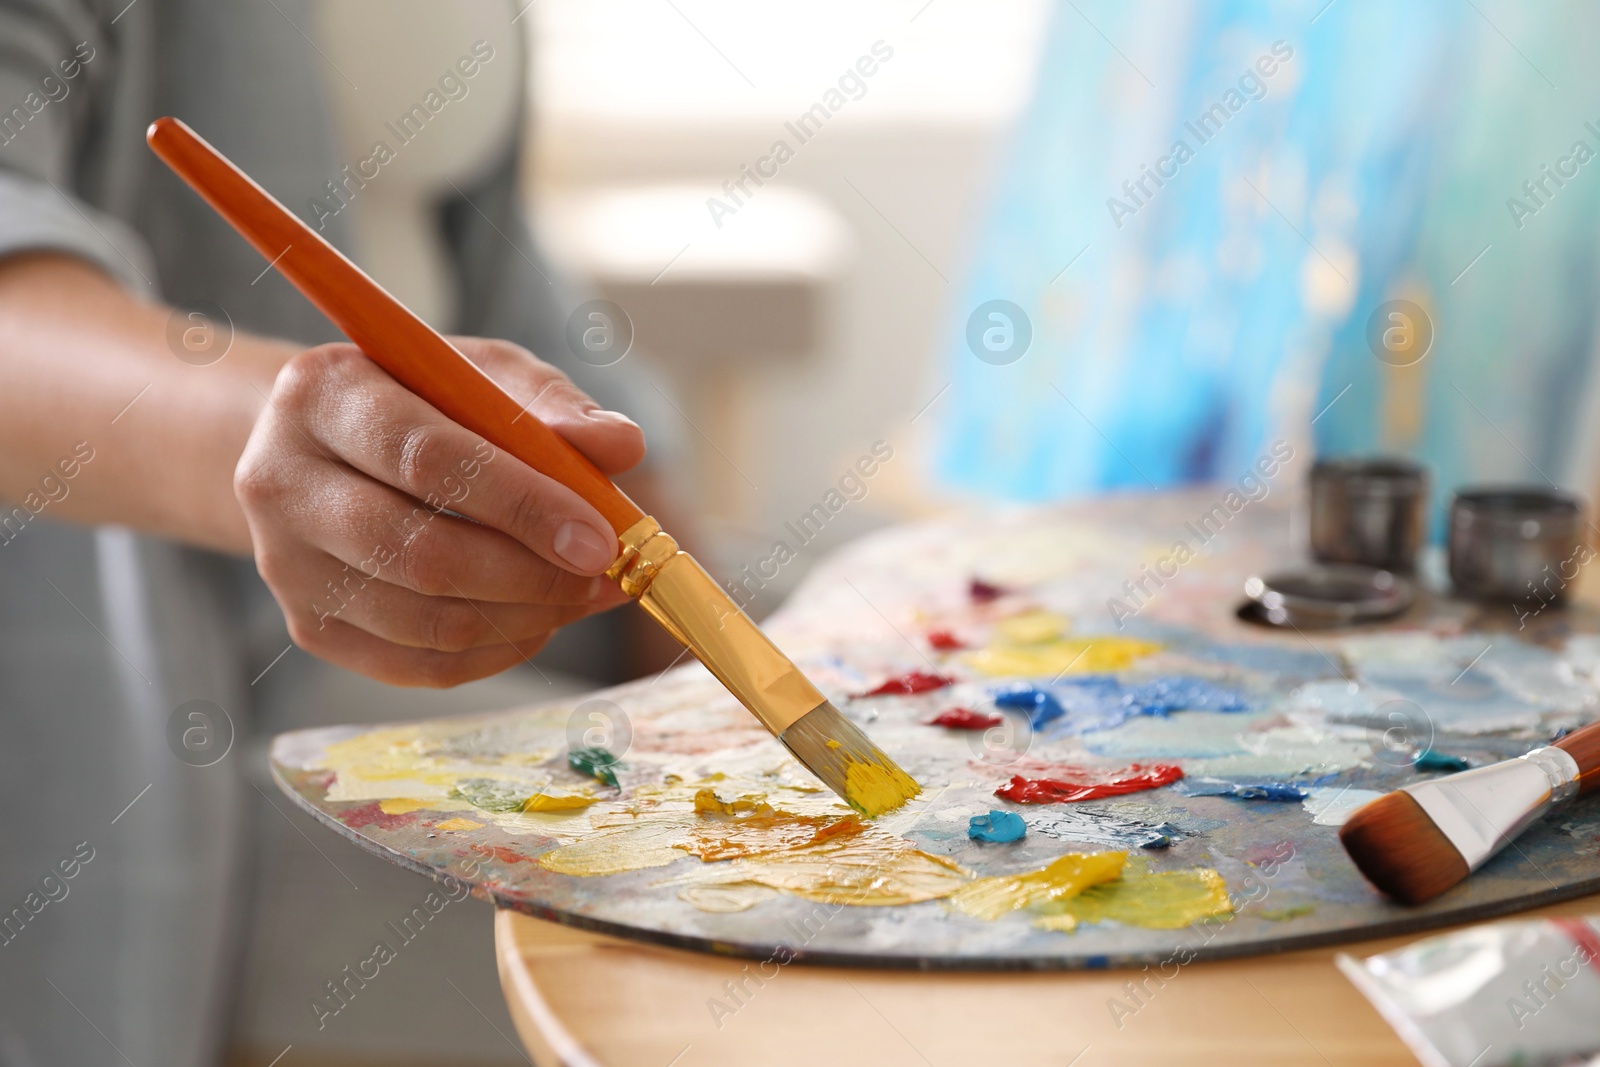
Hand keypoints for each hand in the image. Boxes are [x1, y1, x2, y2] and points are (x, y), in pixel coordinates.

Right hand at [235, 336, 641, 685]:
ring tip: (582, 593)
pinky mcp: (308, 626)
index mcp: (323, 393)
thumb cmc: (422, 402)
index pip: (428, 459)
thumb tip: (621, 446)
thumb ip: (554, 405)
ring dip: (526, 617)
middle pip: (422, 554)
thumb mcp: (484, 375)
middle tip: (604, 574)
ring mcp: (286, 564)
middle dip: (533, 575)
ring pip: (425, 621)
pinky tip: (539, 618)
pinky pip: (419, 664)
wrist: (329, 447)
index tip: (600, 539)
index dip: (524, 506)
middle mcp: (281, 480)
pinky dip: (498, 650)